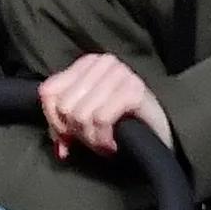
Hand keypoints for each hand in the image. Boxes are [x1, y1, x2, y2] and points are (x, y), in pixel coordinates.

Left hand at [38, 53, 171, 160]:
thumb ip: (63, 125)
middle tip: (95, 138)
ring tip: (106, 141)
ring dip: (92, 139)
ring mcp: (121, 73)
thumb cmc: (122, 126)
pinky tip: (113, 143)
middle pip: (64, 105)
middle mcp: (104, 62)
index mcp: (87, 63)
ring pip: (81, 114)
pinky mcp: (134, 89)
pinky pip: (100, 119)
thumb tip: (60, 147)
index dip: (54, 121)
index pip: (48, 91)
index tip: (69, 137)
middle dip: (77, 132)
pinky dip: (103, 139)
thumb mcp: (85, 121)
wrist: (162, 135)